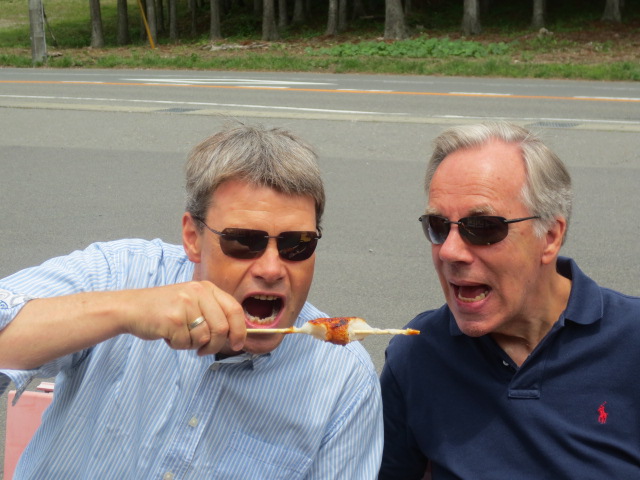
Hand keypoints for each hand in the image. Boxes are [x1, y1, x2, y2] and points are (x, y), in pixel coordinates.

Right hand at [123, 281, 245, 354]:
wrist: (132, 308)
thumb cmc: (165, 309)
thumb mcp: (192, 301)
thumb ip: (213, 313)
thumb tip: (237, 336)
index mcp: (206, 288)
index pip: (234, 309)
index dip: (240, 330)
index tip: (238, 344)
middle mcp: (198, 292)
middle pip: (222, 328)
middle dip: (215, 345)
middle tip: (204, 351)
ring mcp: (185, 305)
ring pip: (204, 338)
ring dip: (193, 345)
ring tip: (180, 336)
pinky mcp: (173, 319)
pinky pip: (186, 343)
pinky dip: (178, 345)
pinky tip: (168, 335)